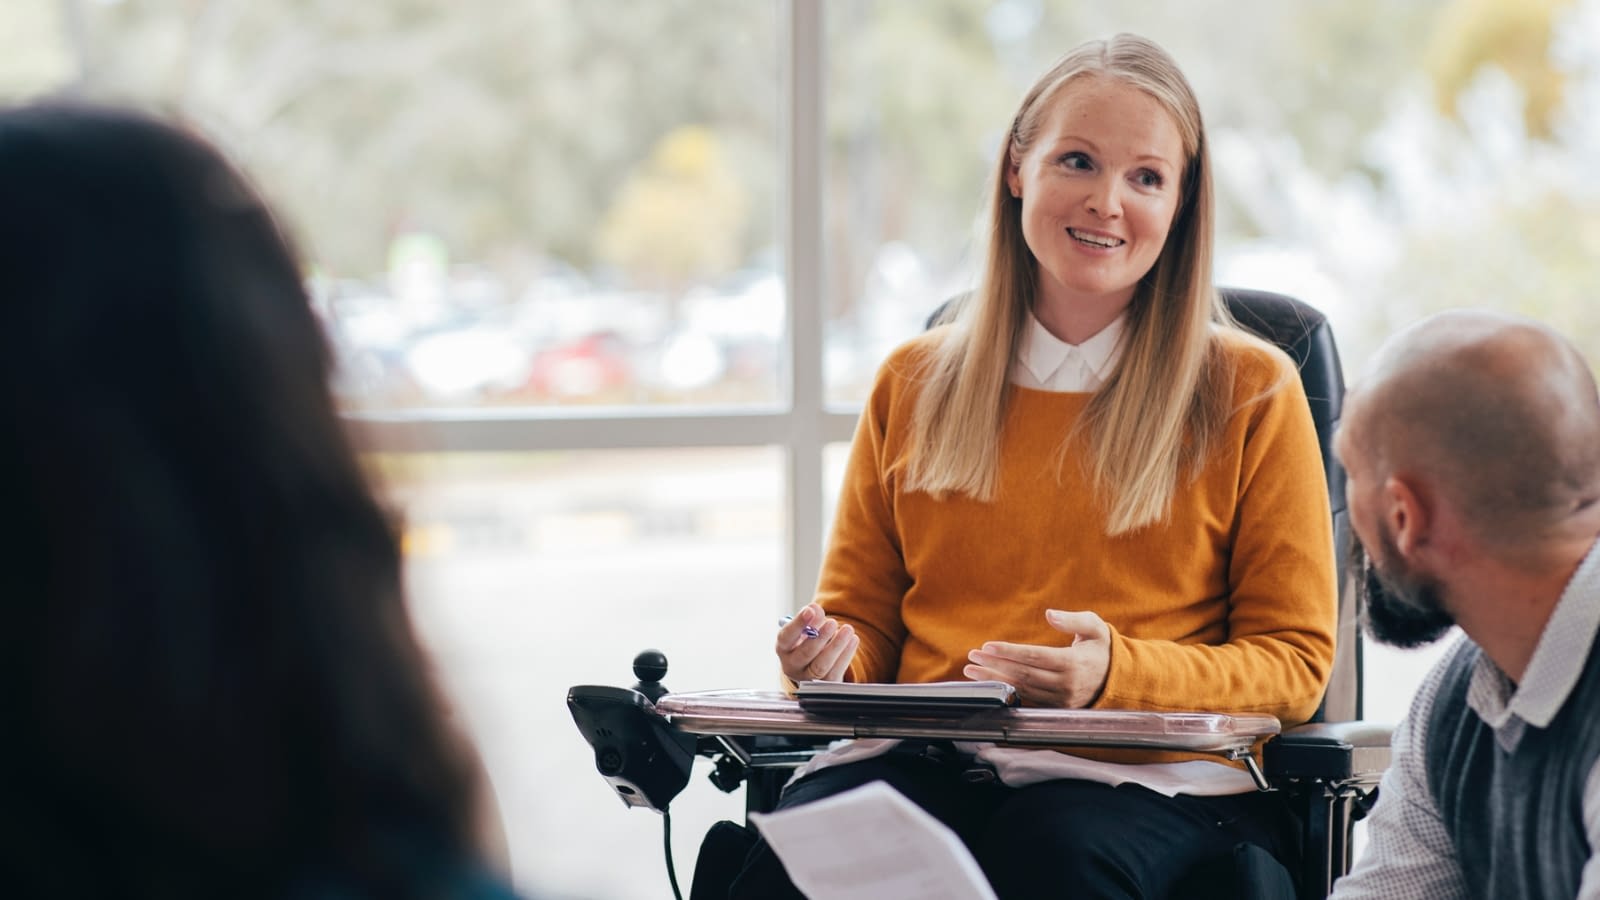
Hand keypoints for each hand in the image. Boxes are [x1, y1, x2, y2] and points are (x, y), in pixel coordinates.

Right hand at [777, 602, 857, 682]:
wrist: (813, 665)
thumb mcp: (805, 629)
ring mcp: (808, 678)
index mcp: (783, 648)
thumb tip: (815, 609)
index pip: (786, 637)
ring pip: (821, 666)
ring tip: (847, 629)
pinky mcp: (826, 684)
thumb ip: (810, 618)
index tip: (810, 611)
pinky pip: (836, 671)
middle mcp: (792, 666)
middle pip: (805, 654)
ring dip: (836, 646)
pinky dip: (846, 654)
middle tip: (832, 622)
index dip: (798, 624)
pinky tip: (853, 639)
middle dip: (820, 637)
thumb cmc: (807, 642)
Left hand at [962, 609, 1110, 707]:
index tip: (986, 647)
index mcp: (1073, 664)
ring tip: (972, 672)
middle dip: (994, 666)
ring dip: (994, 681)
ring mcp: (1060, 700)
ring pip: (1022, 690)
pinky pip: (1027, 699)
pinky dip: (1006, 691)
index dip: (1009, 652)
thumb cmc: (1102, 648)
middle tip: (971, 658)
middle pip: (1023, 675)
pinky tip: (989, 684)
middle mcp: (1065, 685)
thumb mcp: (1095, 627)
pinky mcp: (1056, 708)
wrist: (1118, 679)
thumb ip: (1073, 620)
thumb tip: (1050, 614)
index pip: (1034, 657)